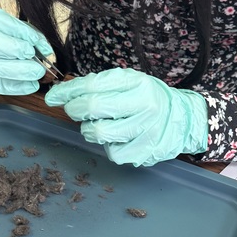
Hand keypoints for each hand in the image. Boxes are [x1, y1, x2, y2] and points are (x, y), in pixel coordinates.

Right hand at [0, 2, 52, 95]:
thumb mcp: (0, 23)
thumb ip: (20, 31)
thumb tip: (43, 48)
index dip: (16, 29)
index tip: (36, 42)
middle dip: (12, 50)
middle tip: (35, 60)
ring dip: (14, 72)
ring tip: (35, 74)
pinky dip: (10, 86)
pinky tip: (27, 85)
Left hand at [45, 67, 208, 166]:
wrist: (182, 119)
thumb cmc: (147, 98)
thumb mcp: (128, 82)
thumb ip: (97, 85)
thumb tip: (58, 95)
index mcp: (138, 83)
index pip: (93, 84)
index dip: (67, 91)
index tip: (54, 96)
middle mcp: (145, 105)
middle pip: (92, 108)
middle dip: (75, 109)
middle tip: (76, 110)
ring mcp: (147, 131)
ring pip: (99, 134)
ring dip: (90, 130)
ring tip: (99, 125)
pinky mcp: (145, 152)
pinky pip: (112, 153)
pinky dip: (109, 147)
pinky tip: (117, 139)